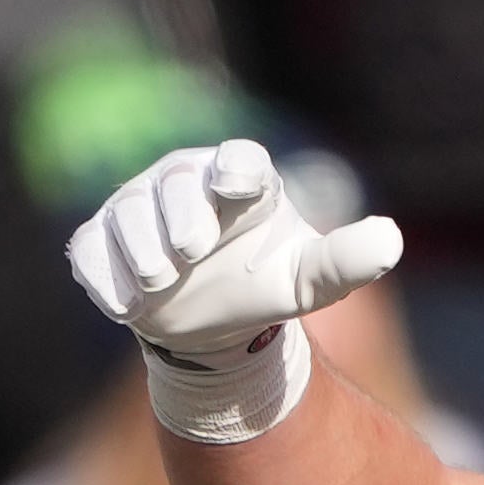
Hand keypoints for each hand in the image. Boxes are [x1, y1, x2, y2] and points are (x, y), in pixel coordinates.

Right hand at [70, 134, 408, 441]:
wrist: (212, 325)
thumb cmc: (262, 283)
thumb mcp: (309, 280)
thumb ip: (345, 260)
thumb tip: (392, 240)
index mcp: (240, 180)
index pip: (239, 159)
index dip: (235, 167)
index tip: (234, 186)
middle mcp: (184, 182)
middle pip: (176, 183)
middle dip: (180, 215)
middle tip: (192, 252)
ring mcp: (137, 208)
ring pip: (128, 213)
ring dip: (141, 248)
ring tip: (159, 282)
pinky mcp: (102, 241)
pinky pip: (91, 248)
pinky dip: (102, 274)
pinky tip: (122, 303)